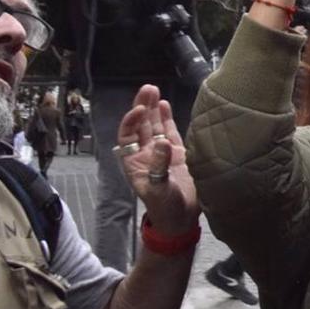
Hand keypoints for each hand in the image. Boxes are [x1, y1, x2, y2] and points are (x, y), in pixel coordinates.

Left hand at [114, 85, 198, 235]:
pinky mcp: (178, 154)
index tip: (140, 110)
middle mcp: (145, 155)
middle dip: (142, 107)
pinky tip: (165, 105)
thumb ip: (159, 165)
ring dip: (153, 109)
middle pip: (141, 126)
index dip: (131, 122)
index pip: (127, 137)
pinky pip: (170, 132)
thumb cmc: (165, 207)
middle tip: (147, 88)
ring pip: (155, 126)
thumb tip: (161, 141)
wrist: (182, 219)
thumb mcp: (159, 188)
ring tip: (154, 90)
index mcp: (134, 163)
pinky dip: (167, 119)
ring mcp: (161, 153)